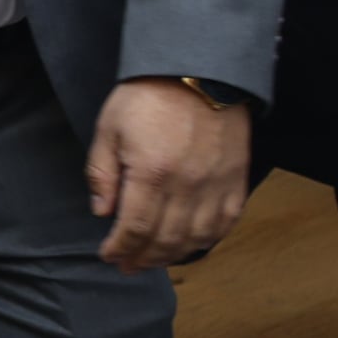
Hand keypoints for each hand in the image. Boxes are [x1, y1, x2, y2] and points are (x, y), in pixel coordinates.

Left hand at [86, 79, 251, 267]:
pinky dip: (207, 240)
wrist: (199, 71)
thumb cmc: (149, 96)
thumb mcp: (109, 128)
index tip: (108, 256)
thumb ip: (102, 173)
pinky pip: (225, 223)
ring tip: (154, 260)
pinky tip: (192, 244)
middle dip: (143, 258)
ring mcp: (216, 185)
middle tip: (128, 266)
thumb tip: (102, 211)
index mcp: (151, 173)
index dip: (119, 248)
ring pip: (196, 238)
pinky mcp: (236, 180)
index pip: (134, 228)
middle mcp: (187, 186)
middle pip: (165, 239)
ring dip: (173, 255)